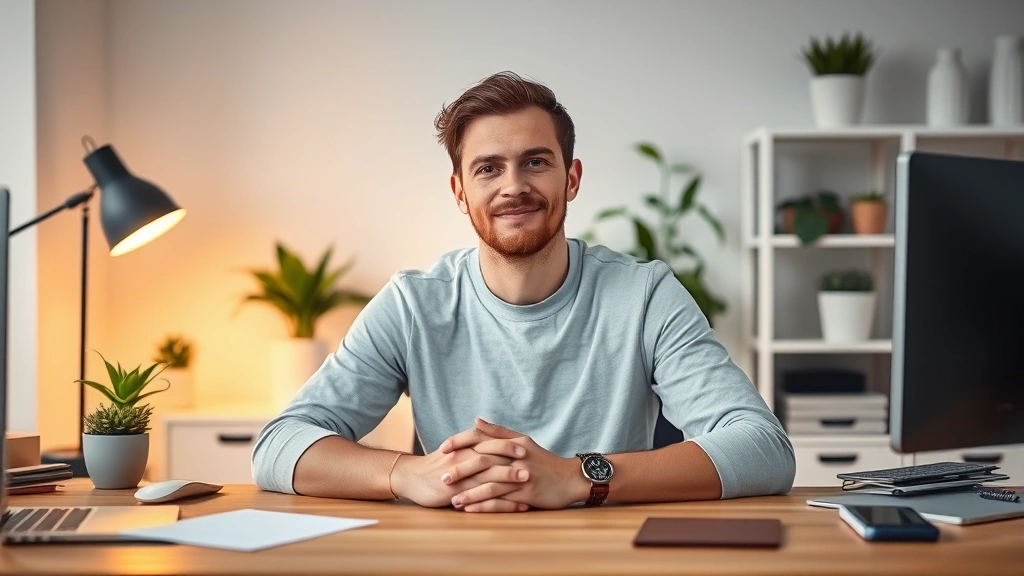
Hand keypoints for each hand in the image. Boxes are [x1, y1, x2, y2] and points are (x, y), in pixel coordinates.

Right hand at [389, 440, 528, 509]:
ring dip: (510, 479)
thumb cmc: (434, 465)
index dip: (507, 444)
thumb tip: (487, 435)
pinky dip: (505, 503)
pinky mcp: (457, 494)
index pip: (489, 442)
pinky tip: (520, 506)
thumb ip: (471, 443)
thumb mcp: (453, 450)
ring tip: (529, 481)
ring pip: (489, 476)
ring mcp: (460, 477)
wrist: (411, 477)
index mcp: (464, 447)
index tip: (526, 445)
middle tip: (532, 461)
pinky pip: (485, 498)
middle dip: (513, 459)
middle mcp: (463, 458)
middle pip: (492, 457)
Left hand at [440, 417, 589, 511]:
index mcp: (513, 442)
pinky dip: (484, 505)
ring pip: (489, 483)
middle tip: (442, 478)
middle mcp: (515, 457)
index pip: (480, 437)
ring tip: (452, 500)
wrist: (570, 479)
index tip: (442, 448)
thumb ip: (498, 432)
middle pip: (482, 460)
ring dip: (469, 492)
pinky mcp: (525, 494)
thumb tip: (475, 421)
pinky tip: (470, 509)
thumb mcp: (523, 441)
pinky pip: (500, 500)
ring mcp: (520, 476)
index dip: (459, 441)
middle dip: (460, 469)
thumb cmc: (543, 460)